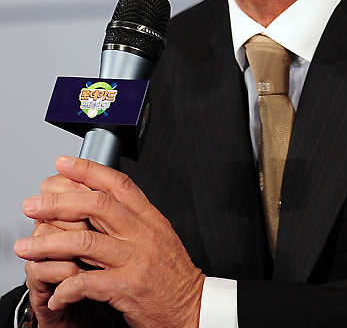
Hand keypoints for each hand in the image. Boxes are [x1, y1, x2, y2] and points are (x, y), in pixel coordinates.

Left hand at [15, 156, 204, 327]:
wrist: (193, 308)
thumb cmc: (173, 275)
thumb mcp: (158, 237)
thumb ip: (132, 220)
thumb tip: (99, 203)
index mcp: (149, 218)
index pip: (117, 183)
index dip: (88, 169)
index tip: (64, 164)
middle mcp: (142, 234)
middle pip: (95, 206)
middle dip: (58, 203)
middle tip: (33, 205)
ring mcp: (135, 260)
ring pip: (84, 242)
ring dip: (49, 244)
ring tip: (27, 248)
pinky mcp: (128, 288)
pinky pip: (87, 282)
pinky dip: (65, 286)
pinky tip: (56, 291)